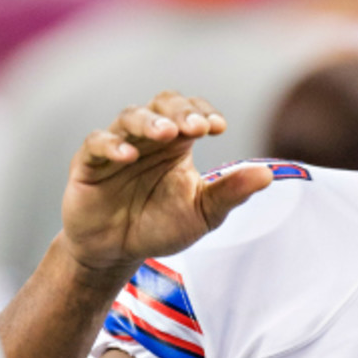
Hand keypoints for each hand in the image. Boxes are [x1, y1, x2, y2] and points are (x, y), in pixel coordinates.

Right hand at [60, 91, 272, 275]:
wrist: (116, 253)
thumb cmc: (160, 226)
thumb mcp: (203, 213)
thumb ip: (231, 192)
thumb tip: (268, 175)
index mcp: (177, 144)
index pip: (190, 111)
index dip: (202, 112)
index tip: (218, 127)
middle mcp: (147, 138)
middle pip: (162, 105)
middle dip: (181, 111)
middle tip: (197, 127)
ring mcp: (116, 147)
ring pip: (130, 117)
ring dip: (149, 122)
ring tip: (167, 133)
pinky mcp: (88, 163)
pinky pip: (96, 143)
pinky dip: (112, 145)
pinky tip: (128, 156)